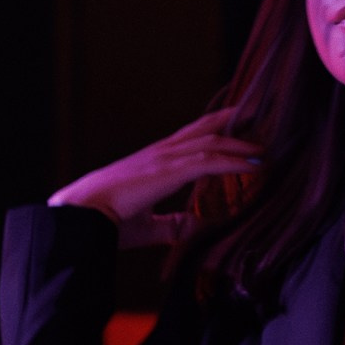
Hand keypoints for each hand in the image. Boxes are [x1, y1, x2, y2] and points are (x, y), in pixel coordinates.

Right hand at [47, 108, 261, 247]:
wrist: (78, 218)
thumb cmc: (103, 222)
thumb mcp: (148, 225)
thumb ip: (173, 225)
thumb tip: (195, 226)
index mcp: (154, 162)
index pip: (191, 138)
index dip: (216, 129)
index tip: (238, 125)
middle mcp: (161, 153)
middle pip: (206, 130)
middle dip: (235, 124)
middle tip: (261, 119)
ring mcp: (164, 159)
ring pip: (212, 142)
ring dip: (242, 143)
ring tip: (265, 145)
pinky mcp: (168, 172)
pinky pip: (210, 161)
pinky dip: (236, 161)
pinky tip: (256, 165)